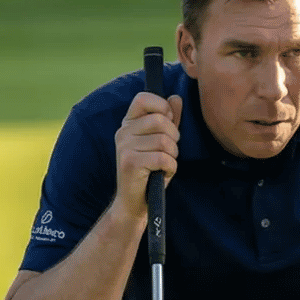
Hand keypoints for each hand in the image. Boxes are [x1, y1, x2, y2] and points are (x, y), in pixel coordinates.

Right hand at [114, 91, 183, 218]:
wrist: (134, 202)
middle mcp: (123, 132)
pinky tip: (163, 173)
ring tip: (164, 164)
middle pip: (160, 120)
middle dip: (174, 137)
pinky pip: (163, 158)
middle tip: (169, 151)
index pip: (143, 98)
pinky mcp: (130, 163)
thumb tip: (176, 97)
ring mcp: (124, 147)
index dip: (162, 106)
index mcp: (129, 123)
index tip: (169, 122)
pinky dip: (171, 168)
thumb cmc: (150, 171)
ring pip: (164, 141)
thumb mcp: (161, 142)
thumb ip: (169, 120)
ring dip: (172, 155)